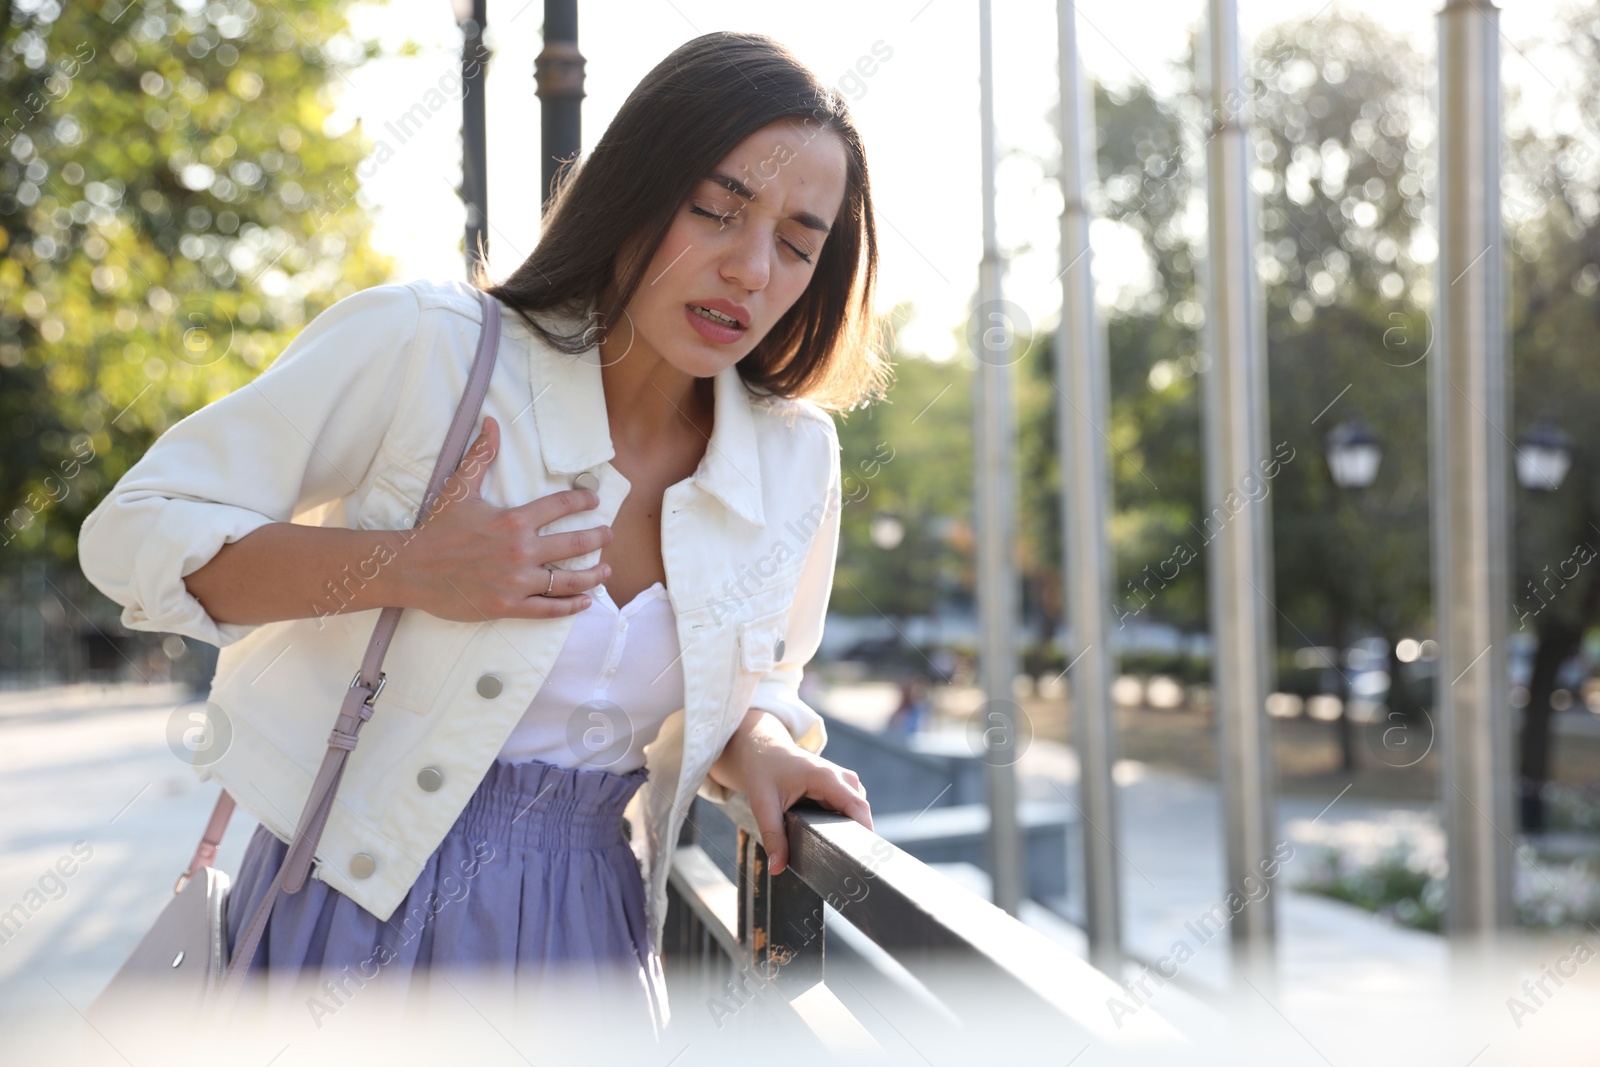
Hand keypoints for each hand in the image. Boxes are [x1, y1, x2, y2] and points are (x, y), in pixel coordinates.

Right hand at [401, 415, 614, 620]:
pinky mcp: (508, 607)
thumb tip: (491, 422)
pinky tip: (586, 601)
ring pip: (568, 580)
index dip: (582, 501)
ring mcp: (516, 582)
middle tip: (609, 534)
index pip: (560, 506)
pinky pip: (549, 609)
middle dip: (598, 538)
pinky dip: (571, 606)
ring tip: (606, 570)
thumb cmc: (437, 529)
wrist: (412, 569)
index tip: (594, 501)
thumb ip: (481, 456)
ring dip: (593, 575)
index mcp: (513, 520)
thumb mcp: (460, 488)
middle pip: (574, 543)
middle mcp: (521, 551)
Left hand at [708, 708, 872, 875]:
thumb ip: (772, 836)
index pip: (857, 807)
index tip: (863, 857)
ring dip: (848, 831)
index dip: (865, 832)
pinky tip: (830, 838)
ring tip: (834, 854)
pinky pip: (851, 810)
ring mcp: (844, 782)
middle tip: (843, 867)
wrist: (765, 750)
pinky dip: (843, 825)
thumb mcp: (763, 804)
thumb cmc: (764, 772)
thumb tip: (776, 868)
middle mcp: (842, 778)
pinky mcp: (841, 788)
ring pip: (856, 813)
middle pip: (860, 813)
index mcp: (827, 777)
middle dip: (854, 838)